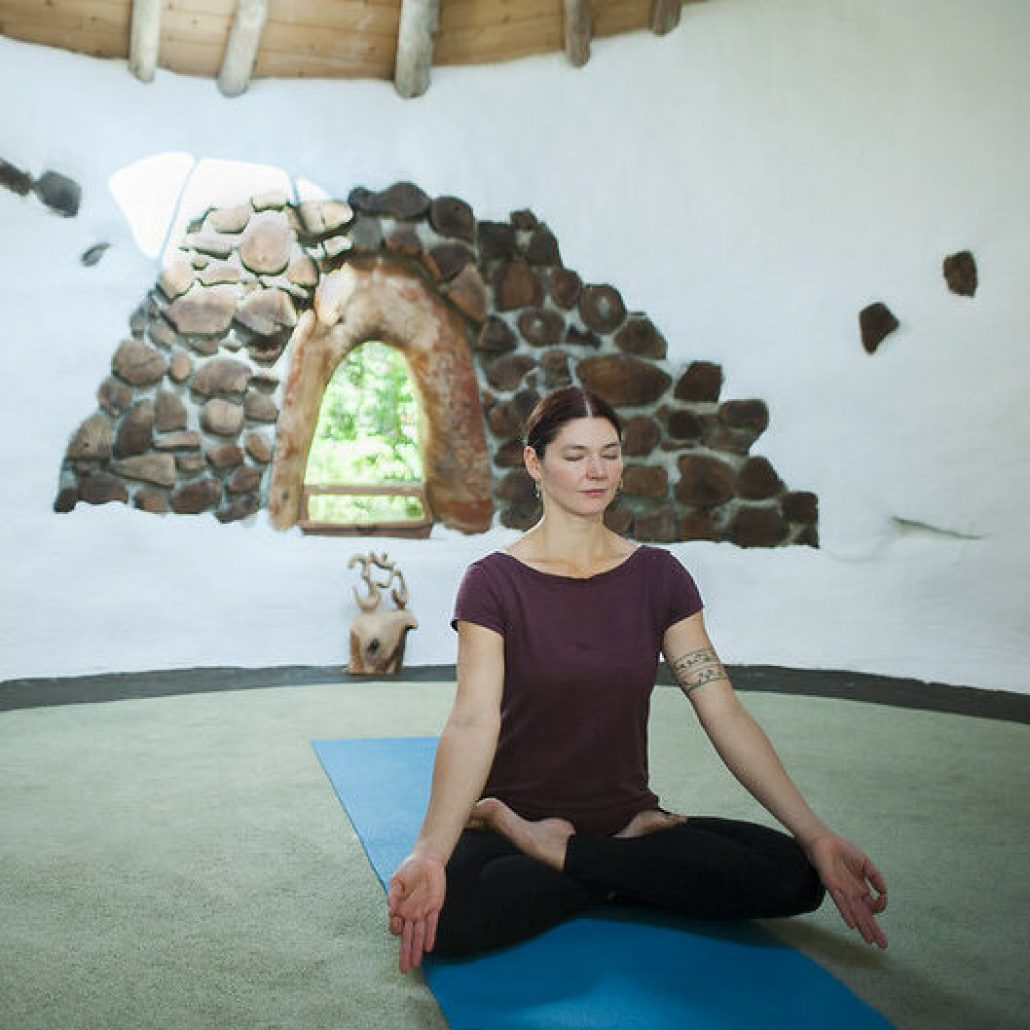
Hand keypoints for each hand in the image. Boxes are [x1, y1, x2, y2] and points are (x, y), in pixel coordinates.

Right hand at [387, 852, 446, 972]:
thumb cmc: (409, 869)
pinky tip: (428, 948)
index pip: (396, 926)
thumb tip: (391, 908)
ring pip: (419, 935)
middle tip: (404, 969)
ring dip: (417, 949)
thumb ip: (393, 894)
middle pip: (407, 937)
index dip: (395, 927)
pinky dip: (430, 936)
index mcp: (400, 908)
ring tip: (415, 964)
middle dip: (405, 953)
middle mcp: (411, 914)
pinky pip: (432, 924)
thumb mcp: (396, 880)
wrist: (426, 860)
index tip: (396, 921)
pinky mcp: (435, 907)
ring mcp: (423, 912)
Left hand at [804, 832, 887, 948]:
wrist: (824, 840)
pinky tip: (852, 924)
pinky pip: (840, 902)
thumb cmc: (842, 851)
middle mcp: (851, 893)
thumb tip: (884, 892)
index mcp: (859, 889)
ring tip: (870, 941)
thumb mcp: (865, 863)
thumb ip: (876, 877)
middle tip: (883, 946)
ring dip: (862, 927)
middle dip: (874, 930)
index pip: (872, 906)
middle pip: (864, 915)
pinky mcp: (831, 885)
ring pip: (854, 913)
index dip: (880, 907)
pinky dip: (846, 913)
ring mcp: (841, 891)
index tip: (882, 899)